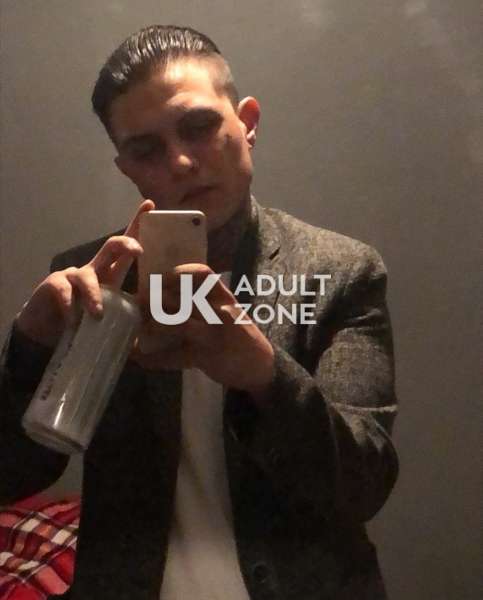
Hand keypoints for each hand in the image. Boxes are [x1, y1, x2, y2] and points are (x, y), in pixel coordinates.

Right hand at [15, 199, 154, 347]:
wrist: (47, 334)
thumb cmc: (83, 324)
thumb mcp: (110, 323)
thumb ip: (128, 325)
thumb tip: (152, 338)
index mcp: (110, 275)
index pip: (126, 248)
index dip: (138, 226)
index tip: (150, 206)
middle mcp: (94, 270)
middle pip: (111, 248)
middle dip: (126, 244)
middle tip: (138, 251)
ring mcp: (73, 275)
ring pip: (88, 276)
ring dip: (94, 295)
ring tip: (97, 315)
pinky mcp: (54, 285)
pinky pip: (65, 292)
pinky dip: (70, 307)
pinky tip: (72, 321)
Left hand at [131, 263, 274, 397]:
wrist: (261, 365)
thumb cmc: (238, 335)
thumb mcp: (228, 311)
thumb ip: (205, 302)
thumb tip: (168, 295)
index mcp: (224, 298)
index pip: (202, 274)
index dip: (178, 273)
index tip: (160, 278)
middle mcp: (220, 312)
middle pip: (182, 299)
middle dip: (155, 300)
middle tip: (138, 303)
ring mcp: (214, 334)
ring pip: (178, 323)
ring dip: (153, 325)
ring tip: (138, 328)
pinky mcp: (207, 356)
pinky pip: (176, 356)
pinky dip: (155, 358)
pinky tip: (140, 358)